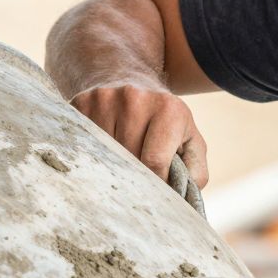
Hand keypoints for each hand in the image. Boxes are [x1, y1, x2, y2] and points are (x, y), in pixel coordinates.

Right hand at [69, 82, 208, 186]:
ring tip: (122, 157)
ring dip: (112, 164)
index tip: (154, 194)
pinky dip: (95, 152)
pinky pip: (85, 143)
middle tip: (138, 178)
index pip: (154, 162)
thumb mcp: (190, 140)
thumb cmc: (165, 120)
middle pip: (128, 159)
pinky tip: (105, 145)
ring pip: (105, 154)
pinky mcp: (81, 103)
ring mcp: (105, 99)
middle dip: (134, 175)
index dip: (154, 185)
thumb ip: (195, 172)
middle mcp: (134, 98)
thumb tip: (181, 198)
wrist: (128, 78)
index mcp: (167, 109)